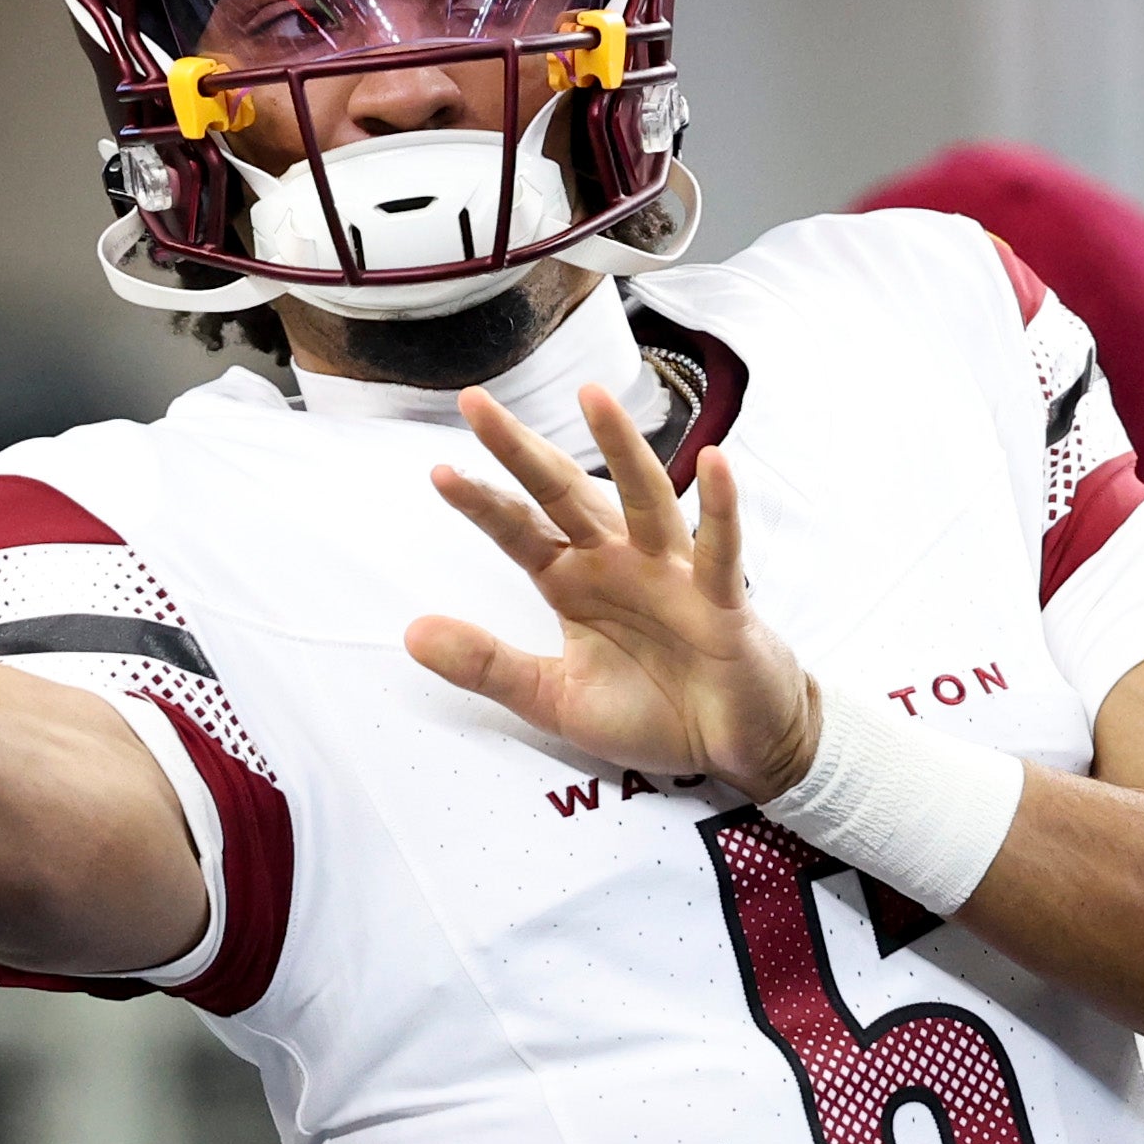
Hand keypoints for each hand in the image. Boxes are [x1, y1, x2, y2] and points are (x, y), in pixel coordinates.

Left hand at [404, 384, 819, 800]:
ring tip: (593, 397)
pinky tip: (714, 463)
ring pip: (643, 498)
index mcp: (573, 581)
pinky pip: (721, 550)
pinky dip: (719, 508)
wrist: (732, 746)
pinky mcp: (723, 601)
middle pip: (564, 494)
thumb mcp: (553, 699)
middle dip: (521, 450)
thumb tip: (411, 634)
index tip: (438, 472)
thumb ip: (488, 666)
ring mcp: (672, 573)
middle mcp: (618, 562)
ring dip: (621, 448)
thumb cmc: (650, 711)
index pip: (518, 531)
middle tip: (474, 404)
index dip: (481, 503)